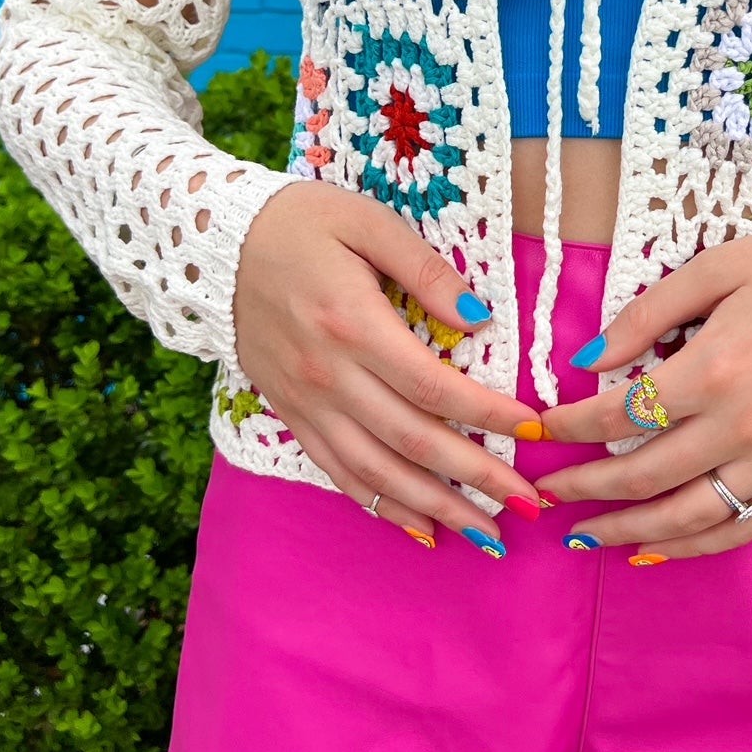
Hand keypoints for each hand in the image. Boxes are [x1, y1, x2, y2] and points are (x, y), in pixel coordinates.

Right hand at [234, 183, 545, 554]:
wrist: (217, 242)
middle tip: (527, 503)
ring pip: (377, 471)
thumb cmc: (302, 221)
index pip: (434, 387)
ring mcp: (307, 402)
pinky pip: (338, 472)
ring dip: (434, 506)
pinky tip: (418, 526)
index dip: (487, 415)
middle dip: (477, 476)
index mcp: (353, 324)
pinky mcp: (291, 414)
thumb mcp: (369, 222)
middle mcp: (329, 375)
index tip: (533, 431)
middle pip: (413, 440)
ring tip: (485, 530)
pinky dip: (379, 505)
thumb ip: (427, 270)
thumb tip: (481, 318)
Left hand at [541, 229, 751, 559]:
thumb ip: (647, 313)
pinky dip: (696, 546)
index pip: (619, 413)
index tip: (540, 430)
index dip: (570, 426)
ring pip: (688, 517)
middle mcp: (742, 426)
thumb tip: (588, 360)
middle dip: (584, 488)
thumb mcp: (716, 268)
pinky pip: (743, 526)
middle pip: (643, 474)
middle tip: (544, 493)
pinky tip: (656, 549)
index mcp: (714, 369)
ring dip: (628, 532)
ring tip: (584, 537)